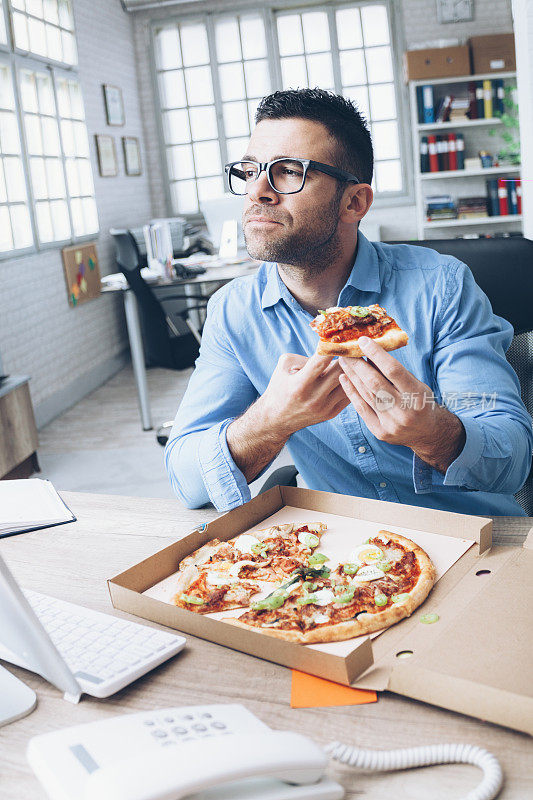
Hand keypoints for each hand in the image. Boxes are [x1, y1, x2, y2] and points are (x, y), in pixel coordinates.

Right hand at [257, 352, 350, 438]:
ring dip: (351, 370)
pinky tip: (353, 373)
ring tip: (355, 358)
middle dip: (344, 357)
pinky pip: (349, 395)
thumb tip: (327, 354)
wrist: (276, 419)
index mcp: (299, 385)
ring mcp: (324, 408)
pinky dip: (351, 383)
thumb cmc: (279, 387)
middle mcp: (313, 398)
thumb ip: (304, 356)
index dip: (331, 348)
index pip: (320, 362)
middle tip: (350, 346)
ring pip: (347, 384)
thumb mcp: (283, 366)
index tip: (338, 337)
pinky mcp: (331, 413)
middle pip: (338, 372)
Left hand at [338, 337, 464, 473]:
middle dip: (358, 364)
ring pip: (366, 394)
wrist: (427, 433)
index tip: (363, 341)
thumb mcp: (416, 384)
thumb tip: (371, 351)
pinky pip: (361, 408)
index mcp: (417, 394)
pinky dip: (351, 392)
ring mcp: (391, 423)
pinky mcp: (380, 432)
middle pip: (375, 382)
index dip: (376, 354)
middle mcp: (404, 410)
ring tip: (343, 361)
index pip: (393, 370)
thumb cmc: (420, 402)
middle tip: (346, 350)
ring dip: (352, 375)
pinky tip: (344, 379)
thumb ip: (395, 372)